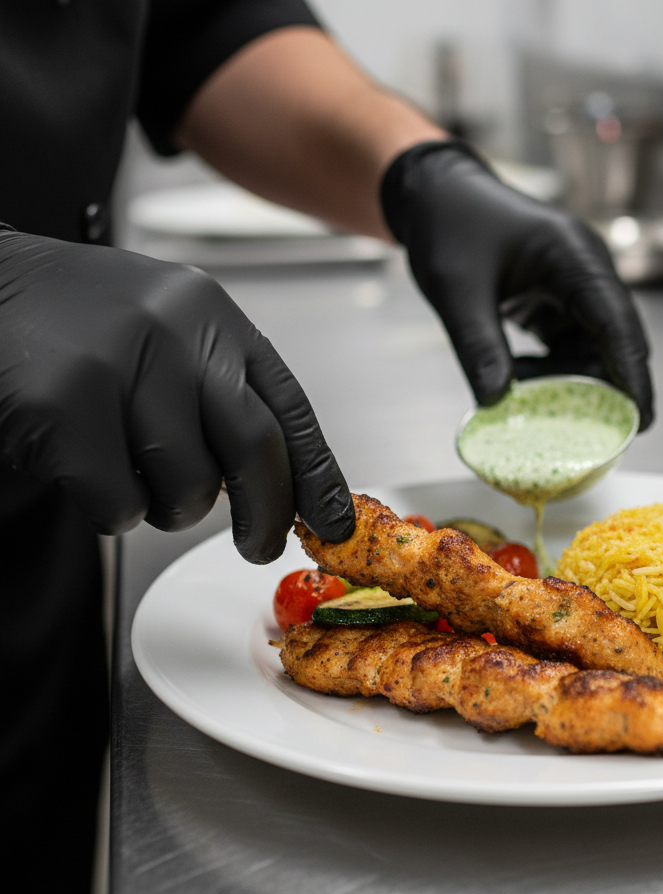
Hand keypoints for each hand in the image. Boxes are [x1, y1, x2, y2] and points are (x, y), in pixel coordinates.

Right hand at [0, 230, 352, 561]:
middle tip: (259, 546)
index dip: (318, 476)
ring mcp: (121, 363)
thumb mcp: (169, 334)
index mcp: (213, 316)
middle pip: (256, 450)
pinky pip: (120, 502)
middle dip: (266, 515)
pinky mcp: (65, 403)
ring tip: (133, 473)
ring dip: (167, 508)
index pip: (289, 408)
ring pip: (188, 487)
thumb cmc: (78, 323)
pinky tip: (84, 469)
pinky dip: (111, 508)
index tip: (334, 524)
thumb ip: (220, 393)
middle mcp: (178, 331)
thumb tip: (282, 486)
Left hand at [380, 140, 654, 429]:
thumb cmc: (449, 225)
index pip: (617, 323)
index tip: (640, 420)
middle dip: (612, 389)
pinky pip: (570, 345)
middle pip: (618, 340)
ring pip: (595, 348)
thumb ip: (479, 346)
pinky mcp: (560, 300)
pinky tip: (524, 386)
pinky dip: (555, 371)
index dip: (632, 375)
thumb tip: (496, 402)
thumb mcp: (457, 291)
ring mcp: (576, 286)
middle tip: (600, 438)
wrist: (435, 196)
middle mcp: (586, 271)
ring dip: (575, 383)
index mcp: (573, 257)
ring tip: (541, 409)